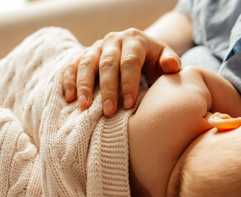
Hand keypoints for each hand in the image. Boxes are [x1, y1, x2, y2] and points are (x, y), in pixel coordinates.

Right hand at [62, 28, 181, 115]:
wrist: (138, 51)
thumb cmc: (154, 61)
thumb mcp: (165, 60)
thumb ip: (171, 62)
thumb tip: (171, 65)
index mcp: (135, 40)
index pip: (130, 61)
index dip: (129, 83)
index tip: (129, 105)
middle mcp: (113, 40)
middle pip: (107, 64)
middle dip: (107, 89)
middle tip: (108, 112)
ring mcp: (96, 47)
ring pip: (87, 64)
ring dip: (84, 87)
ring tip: (84, 108)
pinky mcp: (84, 55)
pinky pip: (72, 65)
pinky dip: (69, 81)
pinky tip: (70, 98)